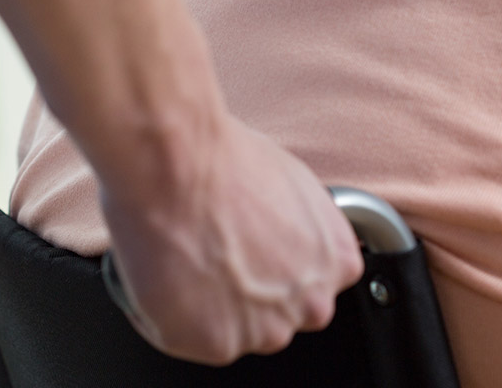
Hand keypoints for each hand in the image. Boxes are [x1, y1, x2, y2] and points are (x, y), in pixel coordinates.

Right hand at [98, 115, 363, 365]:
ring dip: (209, 307)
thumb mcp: (291, 184)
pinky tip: (164, 271)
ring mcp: (265, 330)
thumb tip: (278, 234)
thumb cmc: (223, 159)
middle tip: (214, 254)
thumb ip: (299, 227)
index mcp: (337, 261)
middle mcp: (311, 302)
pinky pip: (185, 338)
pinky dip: (167, 314)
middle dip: (248, 293)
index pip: (313, 285)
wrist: (177, 162)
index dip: (275, 268)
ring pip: (234, 332)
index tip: (252, 253)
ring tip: (186, 256)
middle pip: (278, 314)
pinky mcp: (216, 344)